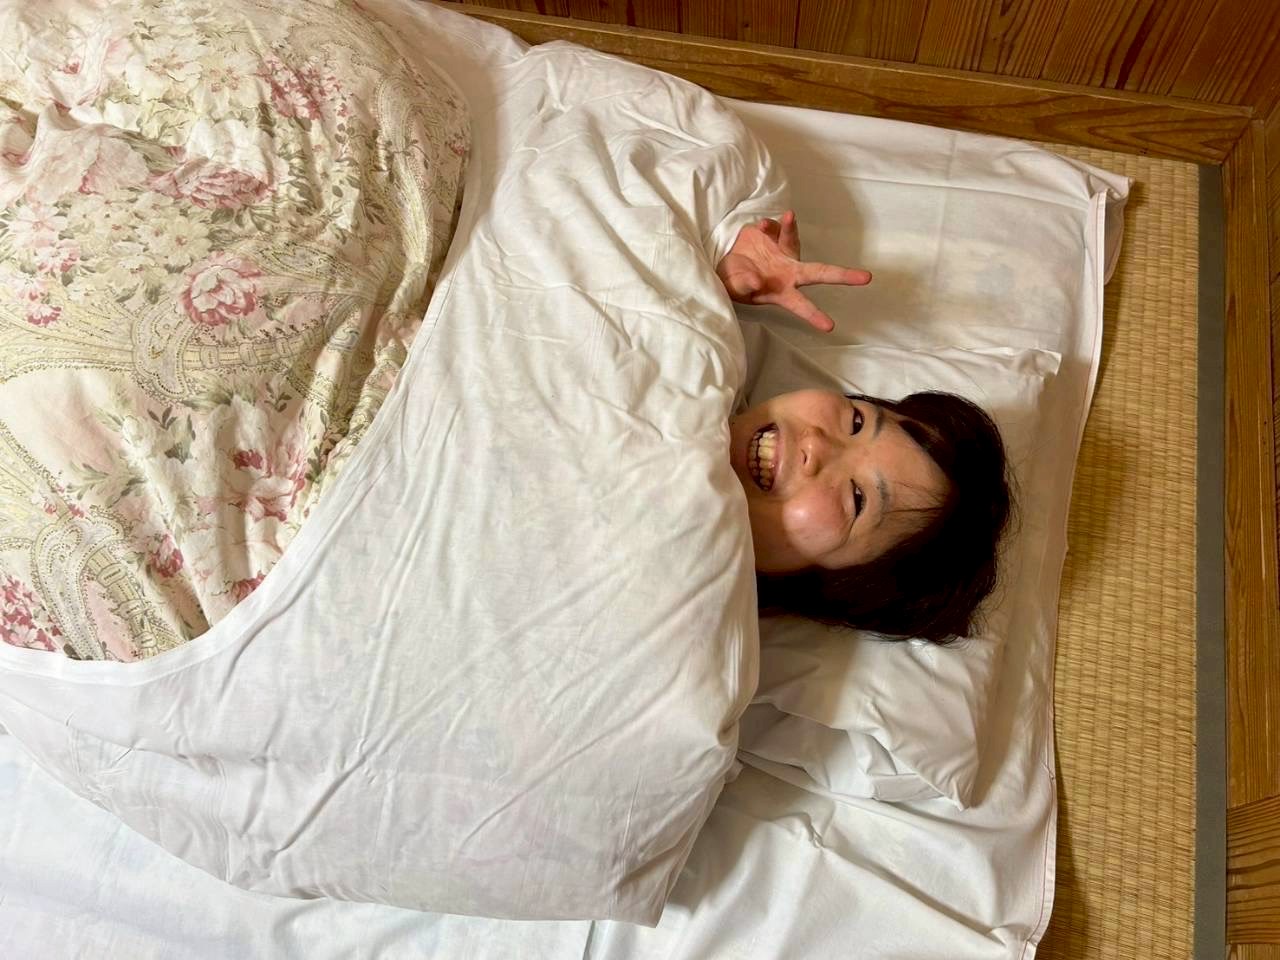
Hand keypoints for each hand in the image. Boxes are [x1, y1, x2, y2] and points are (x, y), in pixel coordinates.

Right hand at [715, 211, 870, 332]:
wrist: (724, 262)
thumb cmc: (734, 282)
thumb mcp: (734, 289)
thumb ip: (744, 286)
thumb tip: (758, 281)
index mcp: (781, 292)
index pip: (800, 306)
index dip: (813, 315)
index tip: (829, 326)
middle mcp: (789, 272)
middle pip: (819, 273)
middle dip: (842, 276)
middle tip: (866, 279)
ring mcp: (783, 252)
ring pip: (794, 240)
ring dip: (791, 229)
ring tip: (788, 217)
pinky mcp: (773, 235)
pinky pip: (777, 227)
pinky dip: (770, 225)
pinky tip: (761, 226)